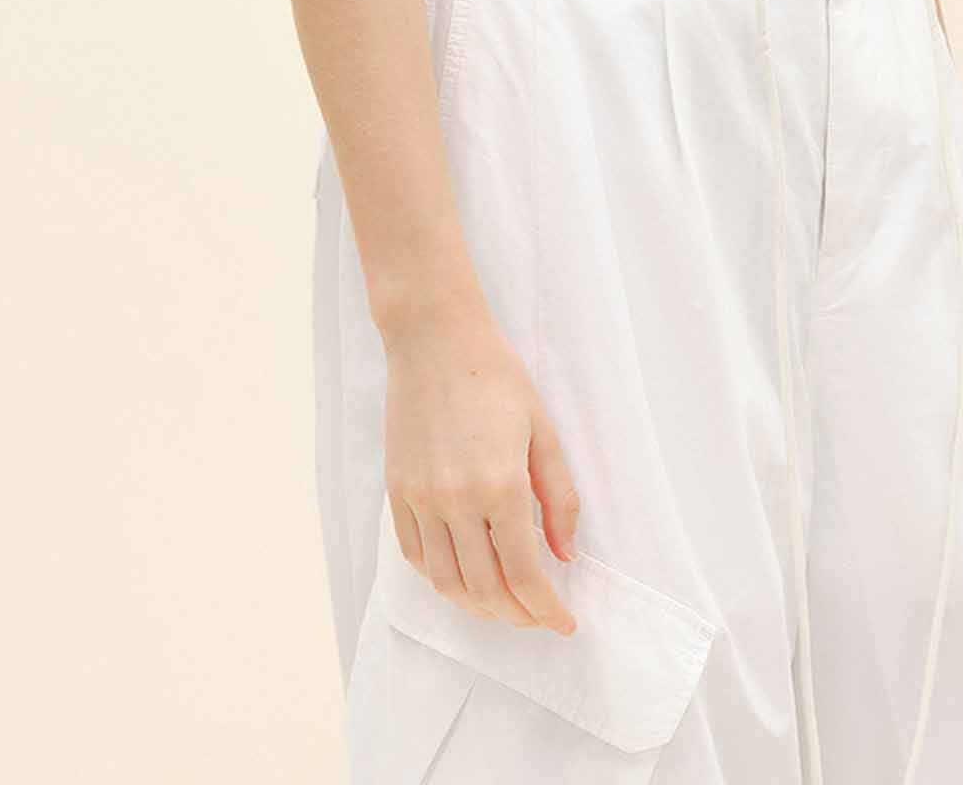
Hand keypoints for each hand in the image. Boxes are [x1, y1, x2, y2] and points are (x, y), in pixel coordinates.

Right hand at [382, 303, 580, 633]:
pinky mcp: (397, 491)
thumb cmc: (496, 377)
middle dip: (517, 615)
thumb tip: (565, 555)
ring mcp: (421, 499)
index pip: (524, 574)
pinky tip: (462, 576)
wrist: (435, 339)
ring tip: (503, 604)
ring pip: (446, 582)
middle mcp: (456, 500)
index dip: (546, 610)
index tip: (564, 623)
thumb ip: (559, 497)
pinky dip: (441, 578)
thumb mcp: (543, 430)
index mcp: (500, 485)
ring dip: (478, 606)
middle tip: (537, 615)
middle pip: (485, 589)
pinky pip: (415, 555)